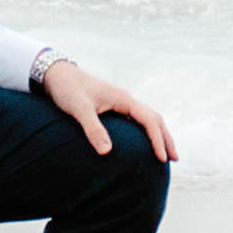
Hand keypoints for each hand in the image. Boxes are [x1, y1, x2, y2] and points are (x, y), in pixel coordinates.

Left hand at [36, 55, 178, 159]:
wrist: (57, 74)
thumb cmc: (68, 90)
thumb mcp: (80, 110)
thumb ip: (93, 130)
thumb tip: (107, 152)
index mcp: (123, 99)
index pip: (150, 120)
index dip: (158, 140)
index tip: (162, 158)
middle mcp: (126, 99)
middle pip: (154, 118)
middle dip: (166, 138)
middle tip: (174, 159)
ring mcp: (120, 102)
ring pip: (147, 118)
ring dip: (158, 134)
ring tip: (164, 153)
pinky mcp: (112, 105)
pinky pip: (136, 119)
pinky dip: (145, 131)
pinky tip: (142, 142)